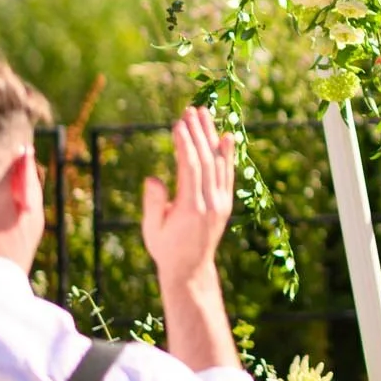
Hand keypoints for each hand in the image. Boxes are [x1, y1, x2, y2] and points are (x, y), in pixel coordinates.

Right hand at [141, 107, 234, 292]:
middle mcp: (211, 202)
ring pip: (219, 163)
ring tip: (204, 114)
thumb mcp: (153, 230)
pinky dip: (227, 154)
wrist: (190, 269)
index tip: (178, 123)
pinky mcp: (226, 202)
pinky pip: (228, 173)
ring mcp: (222, 202)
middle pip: (206, 160)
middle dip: (198, 133)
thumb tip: (153, 179)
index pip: (191, 168)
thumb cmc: (165, 249)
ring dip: (211, 136)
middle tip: (190, 110)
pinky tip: (225, 136)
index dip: (186, 144)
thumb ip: (154, 204)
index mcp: (191, 208)